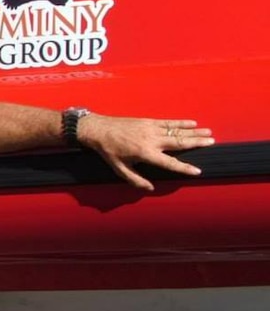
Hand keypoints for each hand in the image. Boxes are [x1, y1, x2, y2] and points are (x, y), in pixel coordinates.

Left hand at [79, 115, 214, 190]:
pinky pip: (168, 122)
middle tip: (212, 143)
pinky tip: (192, 122)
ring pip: (177, 130)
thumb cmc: (109, 151)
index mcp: (145, 153)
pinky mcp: (148, 121)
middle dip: (197, 143)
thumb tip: (150, 188)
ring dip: (194, 131)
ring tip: (209, 132)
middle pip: (179, 142)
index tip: (198, 170)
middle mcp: (151, 140)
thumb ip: (136, 180)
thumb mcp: (120, 169)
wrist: (99, 130)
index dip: (184, 168)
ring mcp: (151, 129)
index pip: (170, 162)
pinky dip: (181, 122)